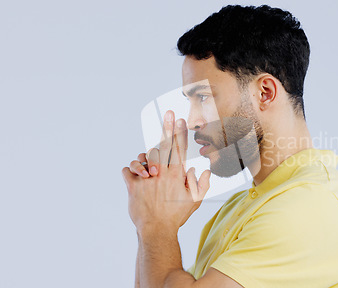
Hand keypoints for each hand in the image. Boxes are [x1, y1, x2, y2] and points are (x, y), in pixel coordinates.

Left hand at [122, 110, 210, 232]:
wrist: (156, 230)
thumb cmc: (176, 215)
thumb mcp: (195, 202)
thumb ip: (202, 184)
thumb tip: (203, 170)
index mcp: (177, 174)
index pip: (180, 148)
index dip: (180, 132)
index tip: (180, 119)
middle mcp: (161, 172)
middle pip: (164, 144)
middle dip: (167, 127)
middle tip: (169, 113)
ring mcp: (146, 177)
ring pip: (143, 156)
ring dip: (145, 158)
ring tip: (148, 168)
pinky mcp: (132, 185)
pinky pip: (127, 170)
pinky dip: (131, 171)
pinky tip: (136, 176)